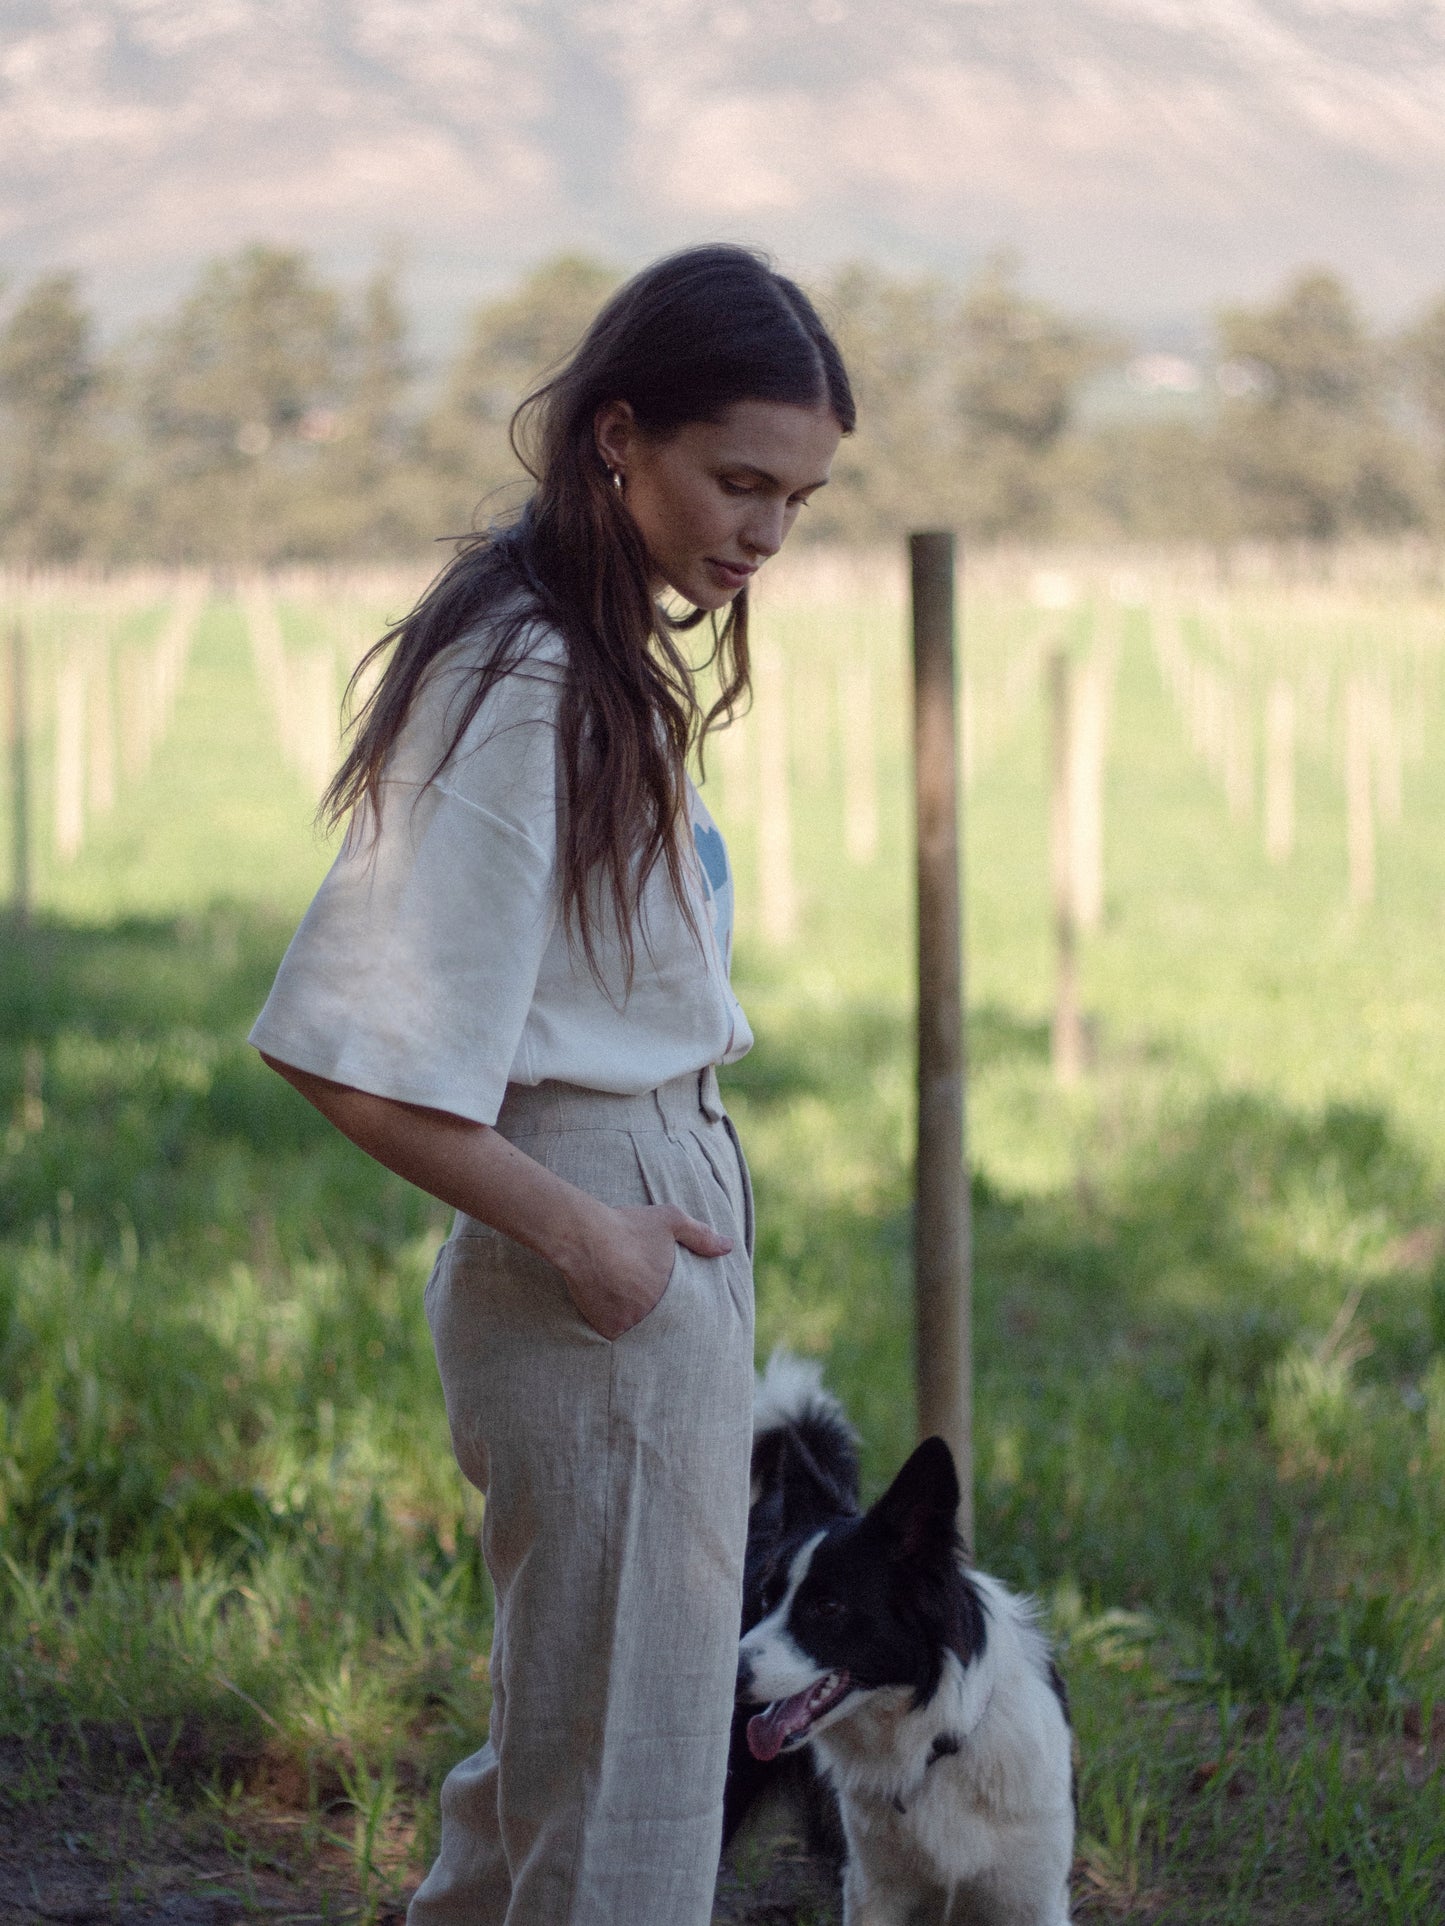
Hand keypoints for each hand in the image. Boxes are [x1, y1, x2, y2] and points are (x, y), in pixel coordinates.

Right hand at [562, 1204, 731, 1339]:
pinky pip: (614, 1334)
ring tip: (626, 1302)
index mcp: (674, 1292)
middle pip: (659, 1320)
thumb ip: (701, 1235)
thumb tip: (729, 1247)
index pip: (683, 1307)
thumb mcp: (670, 1221)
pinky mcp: (607, 1329)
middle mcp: (654, 1314)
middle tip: (641, 1297)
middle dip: (653, 1311)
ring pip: (638, 1329)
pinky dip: (613, 1325)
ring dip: (634, 1319)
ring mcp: (631, 1324)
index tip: (663, 1292)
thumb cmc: (628, 1227)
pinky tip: (609, 1309)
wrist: (583, 1237)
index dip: (675, 1302)